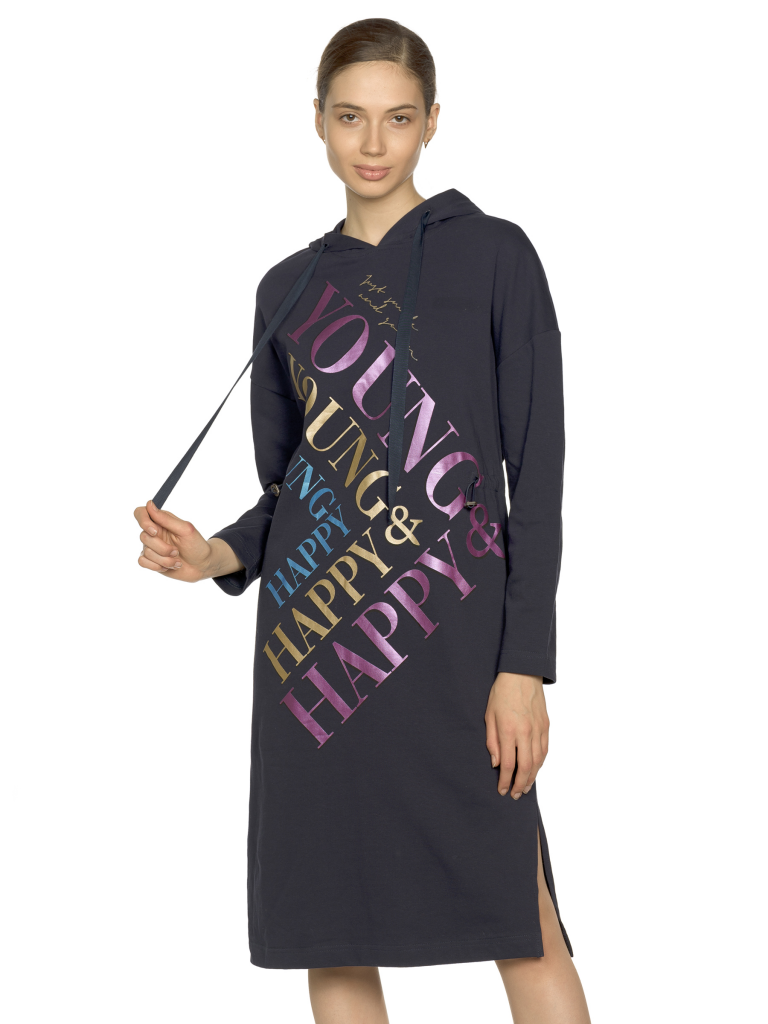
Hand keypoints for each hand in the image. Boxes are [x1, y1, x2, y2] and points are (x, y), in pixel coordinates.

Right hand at [133, 499, 239, 581]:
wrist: (202, 566)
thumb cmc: (196, 545)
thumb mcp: (185, 530)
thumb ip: (166, 519)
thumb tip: (149, 504)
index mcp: (161, 521)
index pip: (140, 513)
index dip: (143, 521)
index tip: (155, 531)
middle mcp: (153, 532)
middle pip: (144, 537)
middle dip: (162, 548)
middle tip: (177, 551)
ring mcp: (151, 547)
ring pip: (146, 552)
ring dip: (165, 560)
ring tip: (177, 561)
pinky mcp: (151, 560)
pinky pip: (142, 562)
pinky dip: (156, 566)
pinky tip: (168, 567)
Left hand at [485, 672, 548, 798]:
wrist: (522, 673)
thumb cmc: (501, 693)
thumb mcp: (489, 715)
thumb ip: (492, 740)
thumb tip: (496, 763)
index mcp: (508, 730)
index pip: (508, 764)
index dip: (505, 781)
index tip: (502, 790)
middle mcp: (525, 732)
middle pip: (526, 767)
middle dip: (520, 785)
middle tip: (515, 795)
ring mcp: (538, 729)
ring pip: (538, 761)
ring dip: (532, 778)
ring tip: (525, 788)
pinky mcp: (546, 726)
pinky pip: (545, 750)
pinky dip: (540, 764)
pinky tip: (535, 770)